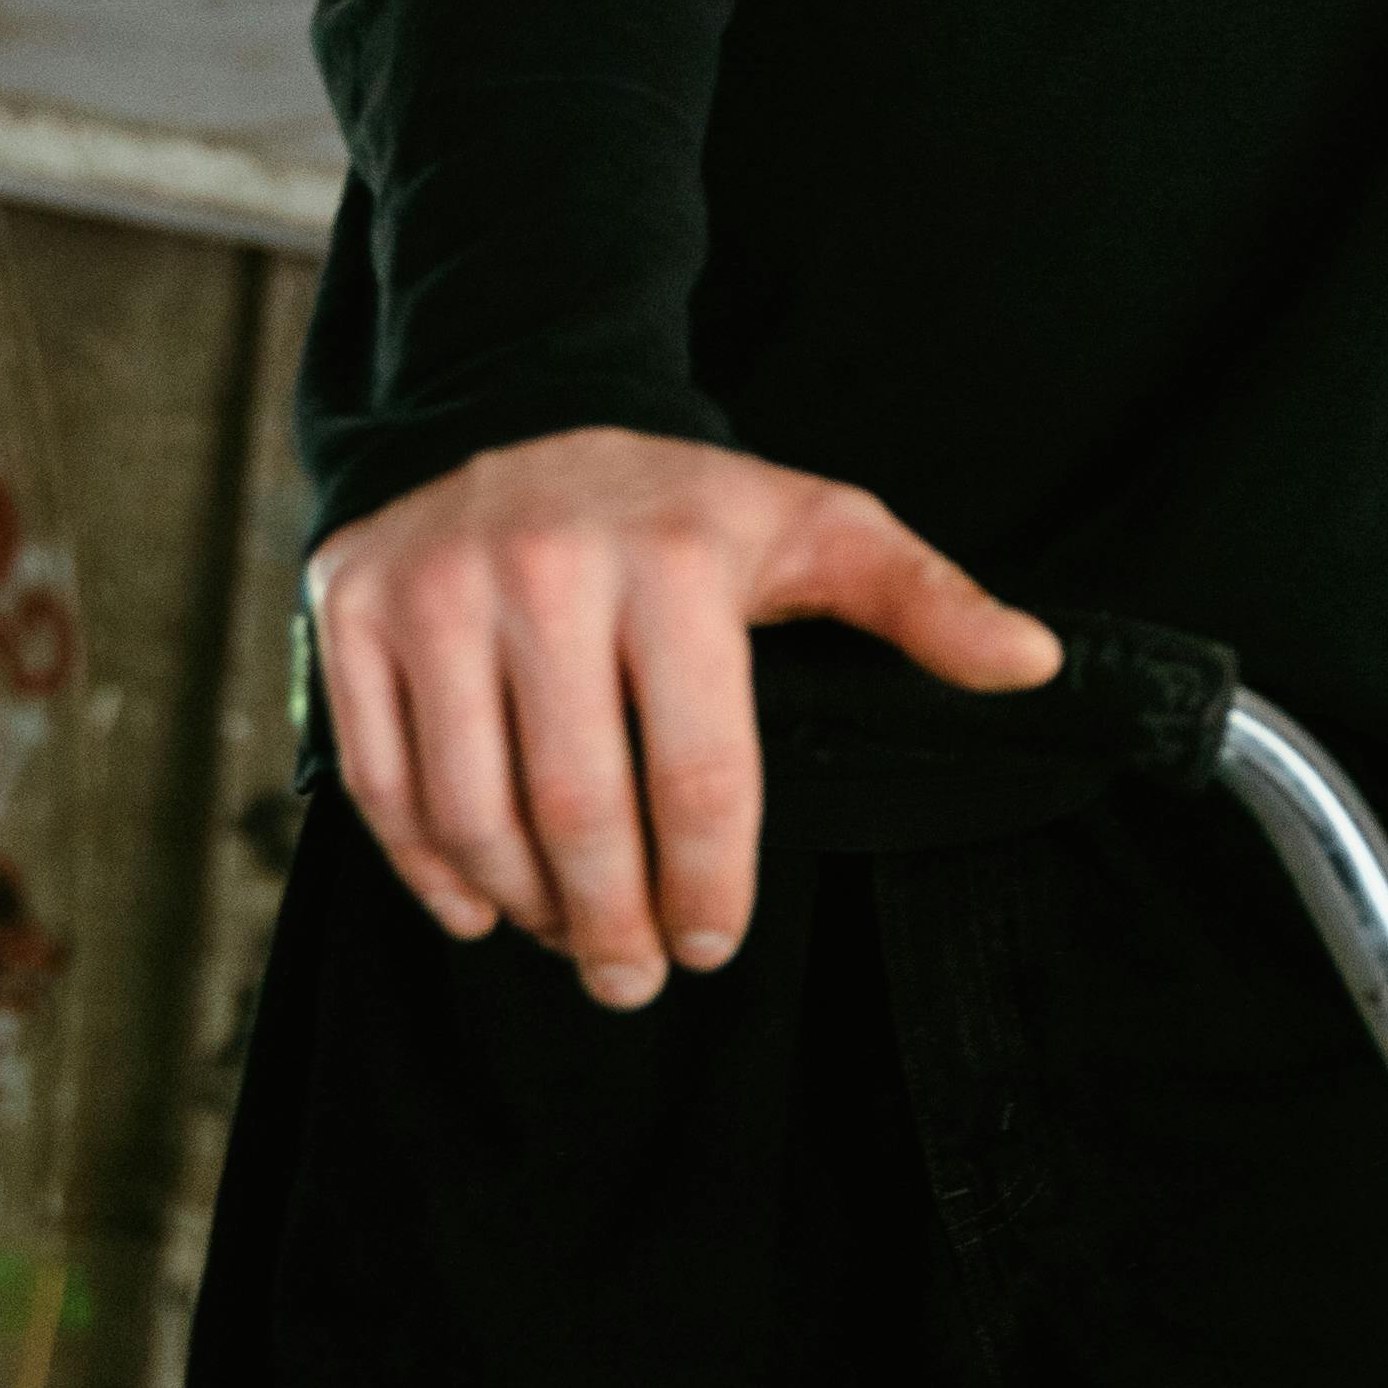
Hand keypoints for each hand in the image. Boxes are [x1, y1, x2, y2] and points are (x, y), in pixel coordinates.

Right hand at [306, 429, 1058, 1000]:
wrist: (517, 407)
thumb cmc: (681, 506)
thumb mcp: (815, 527)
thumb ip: (923, 600)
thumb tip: (1036, 664)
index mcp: (672, 562)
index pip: (700, 775)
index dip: (709, 885)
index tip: (714, 943)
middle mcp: (543, 569)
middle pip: (581, 810)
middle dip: (613, 924)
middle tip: (635, 980)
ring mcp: (434, 589)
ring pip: (473, 808)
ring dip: (525, 906)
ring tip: (568, 940)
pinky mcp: (351, 606)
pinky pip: (384, 778)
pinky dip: (430, 868)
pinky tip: (480, 907)